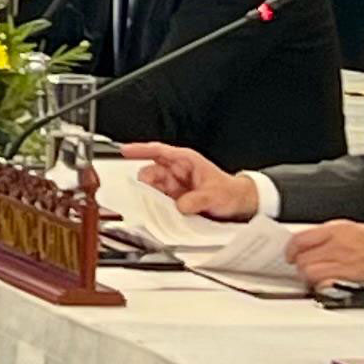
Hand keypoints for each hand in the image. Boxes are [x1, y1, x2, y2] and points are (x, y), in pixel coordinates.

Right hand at [130, 140, 256, 218]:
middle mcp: (176, 172)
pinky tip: (159, 214)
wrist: (238, 205)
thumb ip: (197, 199)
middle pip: (150, 173)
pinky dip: (156, 208)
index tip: (124, 151)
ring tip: (156, 207)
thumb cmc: (229, 191)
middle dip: (145, 184)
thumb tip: (180, 206)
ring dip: (150, 198)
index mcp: (185, 161)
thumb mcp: (215, 194)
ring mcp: (173, 187)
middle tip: (147, 195)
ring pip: (151, 189)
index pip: (158, 151)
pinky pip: (158, 202)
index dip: (140, 149)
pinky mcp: (172, 200)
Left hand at [286, 220, 363, 288]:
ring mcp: (343, 262)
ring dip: (306, 275)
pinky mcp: (350, 277)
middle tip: (300, 265)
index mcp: (337, 230)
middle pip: (302, 258)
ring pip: (310, 272)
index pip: (300, 239)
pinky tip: (323, 282)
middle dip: (298, 263)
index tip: (289, 253)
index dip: (290, 249)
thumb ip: (328, 234)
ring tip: (310, 274)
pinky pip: (324, 283)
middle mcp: (338, 246)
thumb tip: (308, 242)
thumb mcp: (351, 228)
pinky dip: (319, 284)